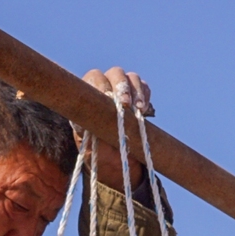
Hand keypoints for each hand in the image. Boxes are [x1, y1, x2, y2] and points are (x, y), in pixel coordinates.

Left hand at [83, 67, 153, 190]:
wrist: (118, 162)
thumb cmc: (99, 152)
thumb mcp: (89, 144)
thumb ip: (89, 130)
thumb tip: (90, 118)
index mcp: (89, 97)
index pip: (94, 78)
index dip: (101, 84)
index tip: (107, 96)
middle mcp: (107, 89)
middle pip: (114, 74)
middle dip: (122, 87)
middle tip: (126, 104)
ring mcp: (124, 91)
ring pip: (131, 77)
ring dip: (137, 91)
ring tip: (139, 110)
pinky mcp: (139, 97)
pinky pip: (144, 87)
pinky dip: (146, 95)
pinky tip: (144, 110)